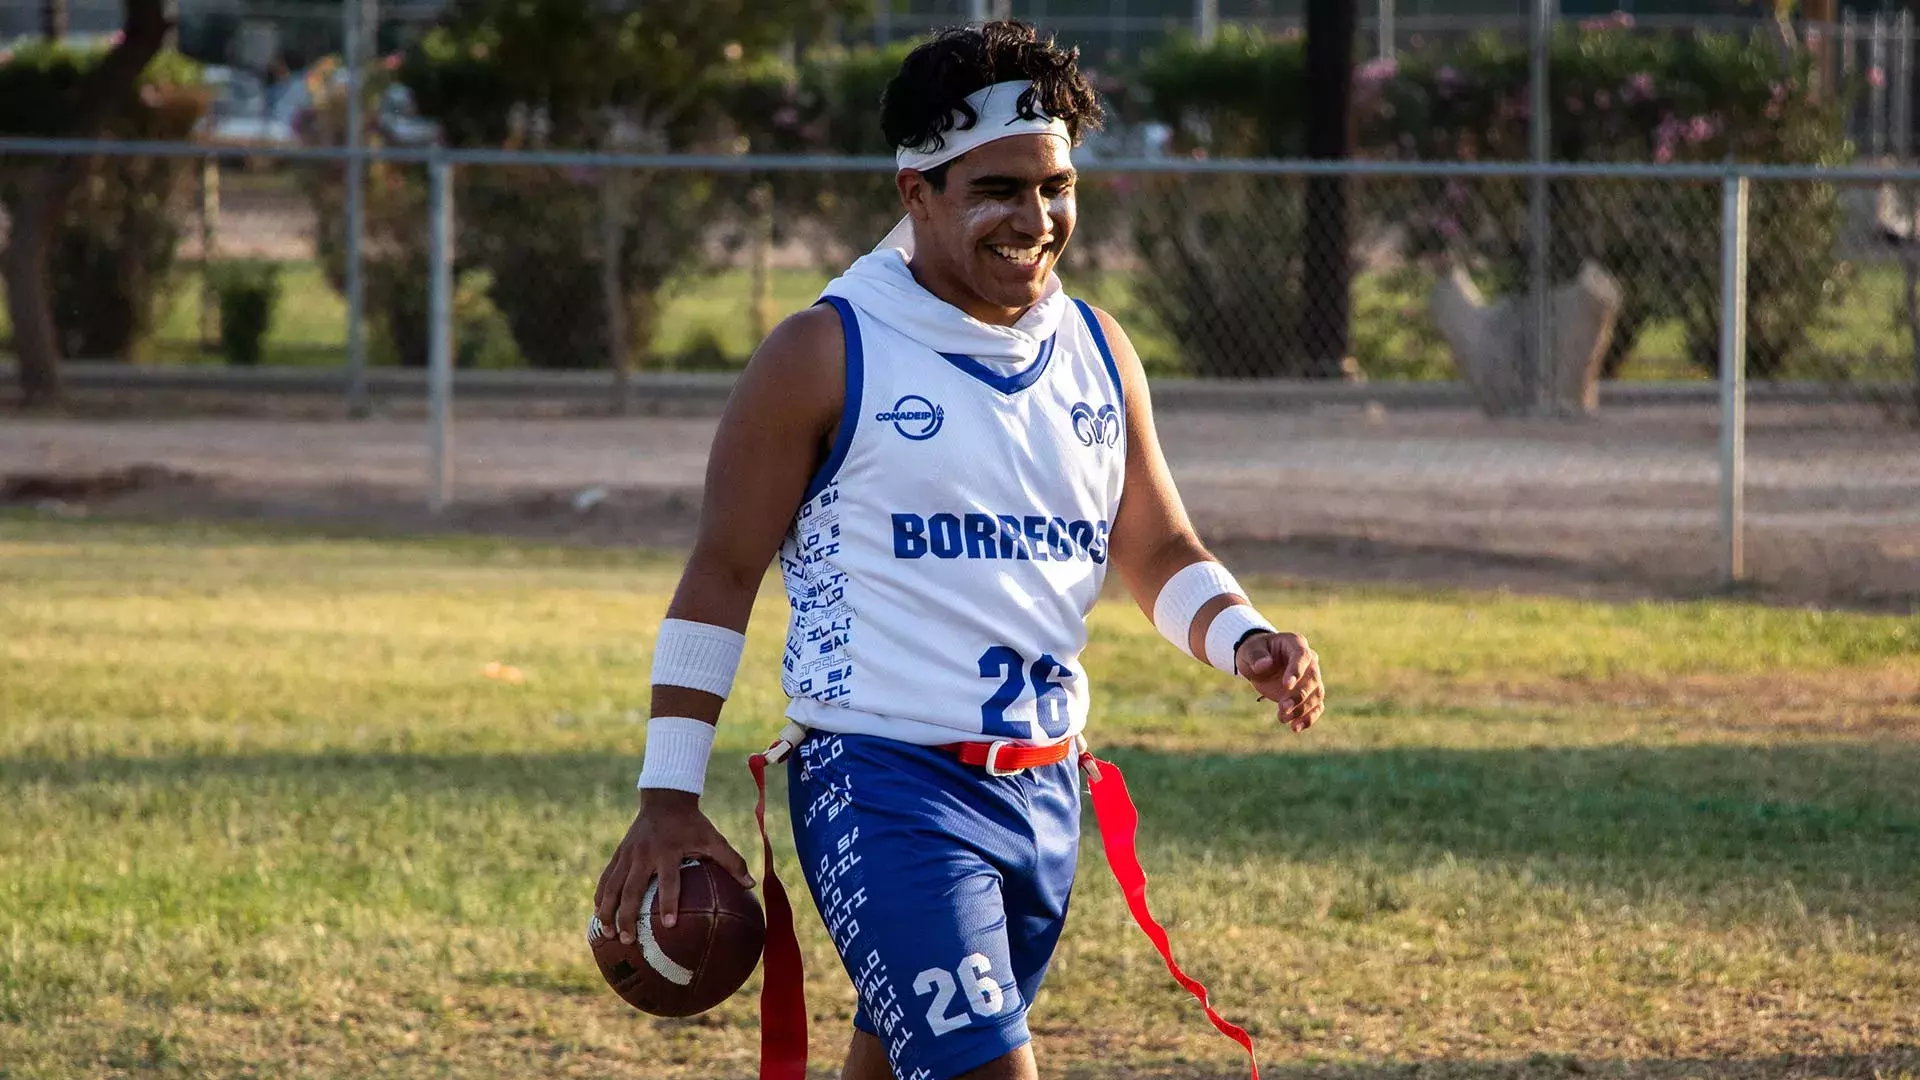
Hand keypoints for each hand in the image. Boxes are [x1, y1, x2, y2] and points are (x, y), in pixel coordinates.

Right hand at [594, 790, 754, 943]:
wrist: (665, 798)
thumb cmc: (692, 823)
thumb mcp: (713, 837)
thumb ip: (731, 861)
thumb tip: (751, 885)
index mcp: (668, 851)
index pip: (668, 881)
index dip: (669, 902)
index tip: (669, 925)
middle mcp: (644, 854)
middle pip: (631, 889)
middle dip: (627, 916)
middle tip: (628, 940)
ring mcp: (628, 854)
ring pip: (612, 886)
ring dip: (608, 910)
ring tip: (608, 934)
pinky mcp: (619, 854)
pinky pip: (606, 878)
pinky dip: (600, 896)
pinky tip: (597, 915)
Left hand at [1236, 631, 1323, 731]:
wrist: (1259, 663)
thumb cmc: (1254, 652)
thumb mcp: (1249, 651)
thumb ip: (1256, 657)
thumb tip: (1264, 665)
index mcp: (1295, 644)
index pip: (1302, 656)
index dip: (1297, 671)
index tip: (1286, 685)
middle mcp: (1309, 661)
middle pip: (1312, 679)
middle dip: (1299, 695)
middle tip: (1282, 707)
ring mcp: (1311, 678)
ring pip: (1316, 695)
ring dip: (1302, 709)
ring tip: (1283, 719)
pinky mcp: (1309, 694)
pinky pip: (1316, 707)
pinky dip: (1308, 718)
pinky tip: (1296, 728)